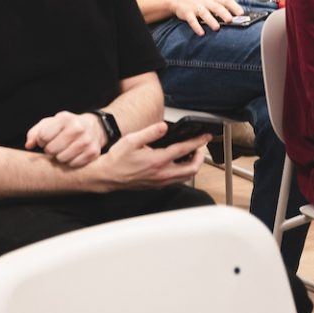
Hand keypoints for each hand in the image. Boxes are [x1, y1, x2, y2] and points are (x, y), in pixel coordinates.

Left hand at [25, 111, 106, 166]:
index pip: (43, 136)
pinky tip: (73, 154)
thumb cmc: (65, 127)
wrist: (93, 128)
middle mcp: (78, 128)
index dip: (41, 141)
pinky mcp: (93, 152)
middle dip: (50, 150)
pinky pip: (73, 164)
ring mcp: (87, 140)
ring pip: (62, 159)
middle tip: (55, 146)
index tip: (45, 139)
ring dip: (59, 157)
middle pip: (52, 149)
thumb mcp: (49, 124)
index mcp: (65, 118)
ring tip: (63, 149)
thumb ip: (35, 133)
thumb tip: (29, 145)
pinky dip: (70, 161)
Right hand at [86, 122, 206, 190]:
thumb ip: (150, 132)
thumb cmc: (117, 159)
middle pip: (192, 168)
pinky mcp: (158, 185)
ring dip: (193, 165)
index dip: (197, 142)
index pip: (184, 150)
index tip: (205, 136)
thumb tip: (164, 127)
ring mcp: (161, 181)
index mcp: (157, 161)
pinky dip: (184, 171)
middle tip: (200, 147)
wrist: (108, 176)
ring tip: (191, 154)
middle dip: (200, 156)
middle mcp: (162, 174)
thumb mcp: (132, 140)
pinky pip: (178, 179)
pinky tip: (178, 162)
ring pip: (187, 176)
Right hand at [162, 0, 243, 35]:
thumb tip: (238, 17)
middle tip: (230, 20)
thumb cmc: (198, 2)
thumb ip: (222, 7)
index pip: (226, 1)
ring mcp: (196, 7)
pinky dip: (196, 27)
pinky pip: (192, 20)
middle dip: (223, 13)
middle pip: (216, 7)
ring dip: (211, 20)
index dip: (234, 7)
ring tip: (216, 28)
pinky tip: (201, 33)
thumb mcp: (210, 0)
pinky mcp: (187, 13)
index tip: (241, 13)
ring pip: (204, 13)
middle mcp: (205, 2)